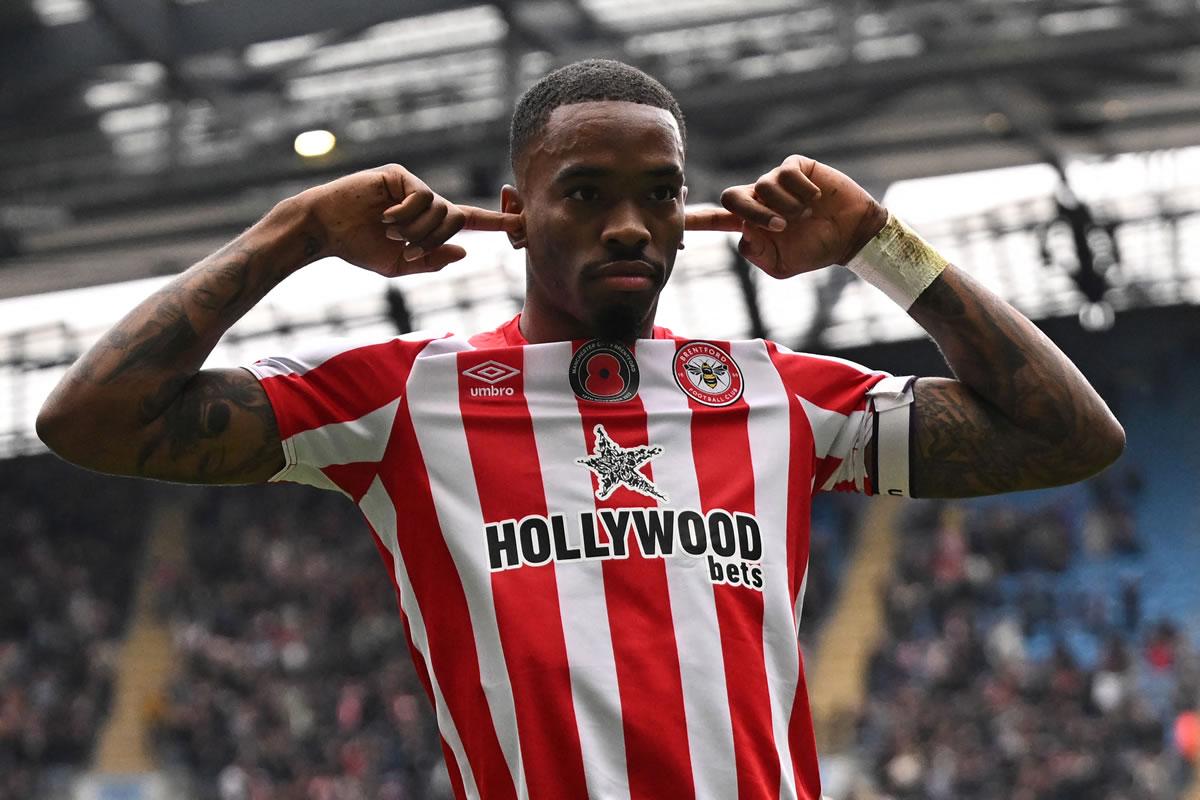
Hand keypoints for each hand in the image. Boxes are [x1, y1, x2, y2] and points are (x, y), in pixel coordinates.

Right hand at [297, 164, 521, 276]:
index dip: (495, 222)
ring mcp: (412, 186)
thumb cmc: (358, 248)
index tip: (521, 223)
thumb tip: (464, 250)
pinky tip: (385, 218)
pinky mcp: (398, 175)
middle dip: (436, 240)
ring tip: (391, 233)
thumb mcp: (400, 266)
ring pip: (440, 209)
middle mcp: (424, 201)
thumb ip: (432, 260)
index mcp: (426, 222)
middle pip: (455, 218)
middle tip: (410, 250)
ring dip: (418, 230)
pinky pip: (422, 197)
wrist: (325, 230)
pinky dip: (406, 215)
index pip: (468, 220)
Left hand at [685, 155, 887, 277]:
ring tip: (805, 215)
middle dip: (753, 212)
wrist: (851, 235)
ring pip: (763, 187)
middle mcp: (758, 200)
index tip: (674, 217)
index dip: (695, 218)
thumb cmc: (815, 250)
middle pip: (732, 196)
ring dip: (786, 206)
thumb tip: (743, 233)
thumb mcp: (781, 265)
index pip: (715, 219)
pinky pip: (787, 173)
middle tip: (781, 226)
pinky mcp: (796, 167)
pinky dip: (802, 191)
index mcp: (750, 224)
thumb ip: (757, 254)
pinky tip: (815, 198)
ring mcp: (776, 182)